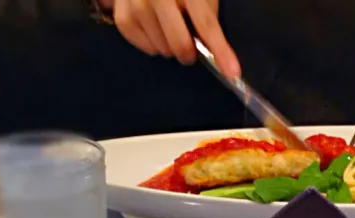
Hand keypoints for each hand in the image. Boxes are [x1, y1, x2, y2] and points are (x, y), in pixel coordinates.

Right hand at [102, 0, 239, 77]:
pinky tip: (155, 32)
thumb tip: (216, 51)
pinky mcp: (122, 14)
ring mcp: (137, 4)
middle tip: (190, 46)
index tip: (232, 73)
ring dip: (170, 47)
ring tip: (168, 29)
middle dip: (189, 53)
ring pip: (162, 49)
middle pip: (180, 44)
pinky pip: (143, 46)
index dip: (220, 51)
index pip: (206, 25)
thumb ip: (207, 17)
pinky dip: (152, 46)